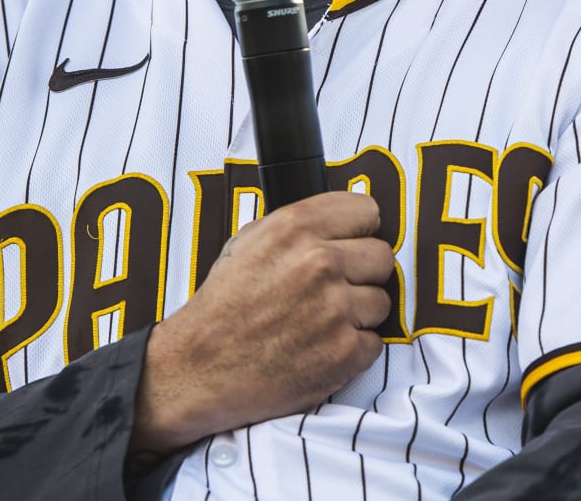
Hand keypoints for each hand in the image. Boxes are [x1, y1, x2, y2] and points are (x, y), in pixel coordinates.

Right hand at [131, 190, 394, 454]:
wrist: (199, 369)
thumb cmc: (223, 306)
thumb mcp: (249, 242)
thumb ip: (301, 227)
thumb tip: (345, 222)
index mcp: (296, 228)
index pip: (366, 211)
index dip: (358, 231)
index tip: (350, 245)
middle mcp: (320, 263)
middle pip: (382, 257)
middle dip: (362, 274)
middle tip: (334, 290)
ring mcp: (336, 309)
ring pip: (382, 301)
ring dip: (359, 314)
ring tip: (321, 323)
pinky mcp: (344, 352)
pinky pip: (374, 342)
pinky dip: (353, 350)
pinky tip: (321, 349)